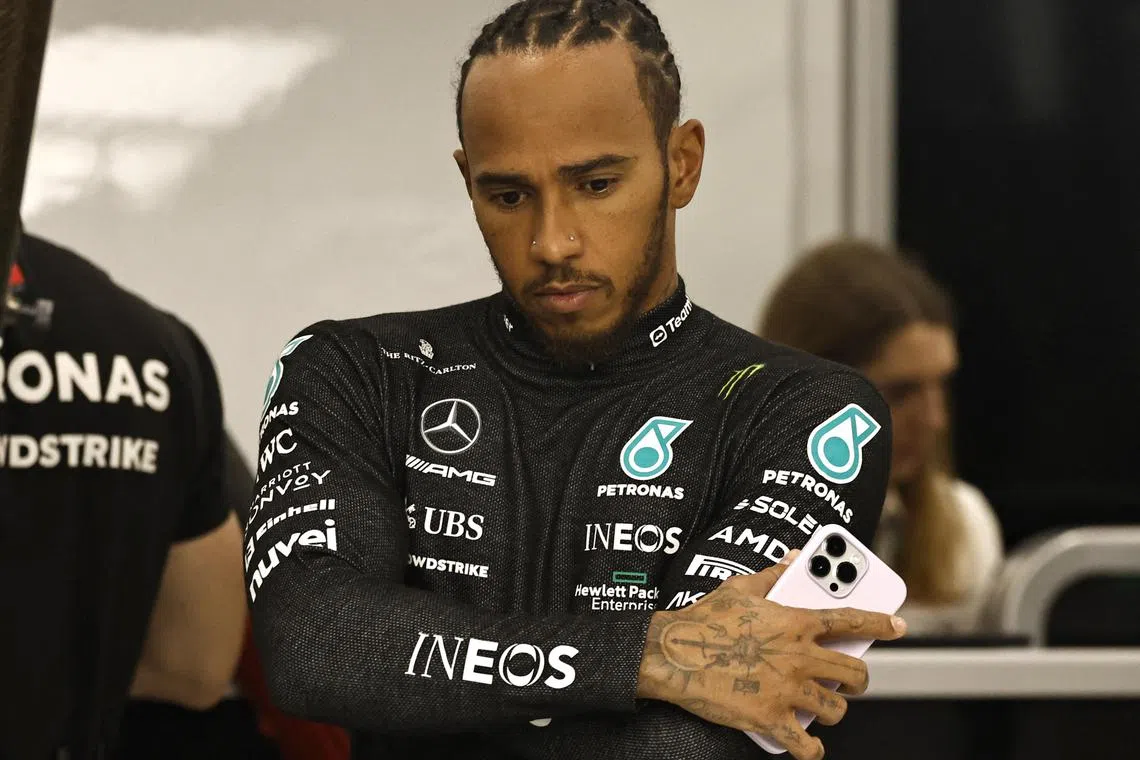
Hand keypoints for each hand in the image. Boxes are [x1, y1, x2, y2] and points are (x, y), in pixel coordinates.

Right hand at [636, 559, 905, 759]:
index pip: (850, 620)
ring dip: (833, 711)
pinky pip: (806, 743)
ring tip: (823, 708)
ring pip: (835, 710)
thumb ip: (773, 575)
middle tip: (851, 682)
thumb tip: (791, 558)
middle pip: (853, 673)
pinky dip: (812, 749)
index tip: (899, 626)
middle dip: (858, 680)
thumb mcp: (740, 588)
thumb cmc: (703, 620)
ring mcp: (786, 689)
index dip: (880, 623)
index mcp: (794, 622)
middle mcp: (798, 656)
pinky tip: (809, 745)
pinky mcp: (770, 718)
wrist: (672, 655)